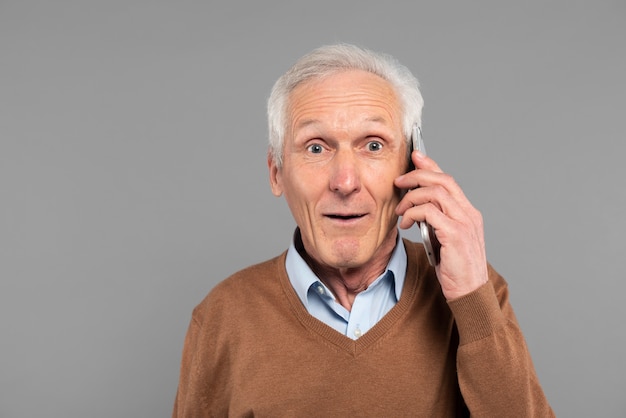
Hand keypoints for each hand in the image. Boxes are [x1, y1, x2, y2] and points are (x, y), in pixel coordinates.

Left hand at [394, 151, 487, 299]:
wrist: (469, 293)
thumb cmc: (455, 268)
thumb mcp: (443, 239)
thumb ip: (434, 221)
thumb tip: (415, 206)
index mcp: (468, 213)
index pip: (449, 181)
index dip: (431, 166)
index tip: (416, 156)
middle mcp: (469, 214)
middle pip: (442, 181)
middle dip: (417, 176)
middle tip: (399, 181)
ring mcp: (464, 223)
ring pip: (436, 193)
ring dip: (412, 197)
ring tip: (400, 210)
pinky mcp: (455, 235)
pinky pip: (430, 212)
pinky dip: (414, 213)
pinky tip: (405, 223)